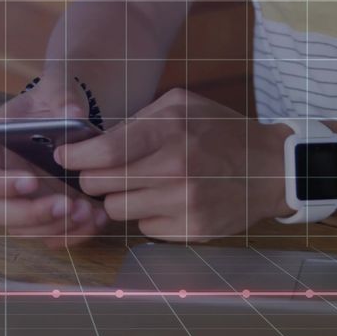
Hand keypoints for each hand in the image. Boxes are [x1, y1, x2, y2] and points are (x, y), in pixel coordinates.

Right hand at [0, 76, 108, 247]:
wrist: (70, 116)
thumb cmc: (54, 100)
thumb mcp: (57, 87)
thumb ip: (62, 96)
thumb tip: (73, 114)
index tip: (30, 182)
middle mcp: (0, 180)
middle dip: (31, 214)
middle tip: (66, 205)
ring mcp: (21, 202)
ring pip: (24, 231)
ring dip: (56, 228)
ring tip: (88, 211)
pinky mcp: (44, 215)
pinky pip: (52, 236)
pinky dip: (74, 234)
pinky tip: (97, 218)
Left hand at [57, 88, 290, 241]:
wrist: (272, 168)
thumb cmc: (220, 132)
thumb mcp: (180, 106)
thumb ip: (136, 121)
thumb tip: (90, 141)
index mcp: (169, 129)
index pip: (104, 152)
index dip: (76, 157)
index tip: (64, 157)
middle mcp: (175, 167)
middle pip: (101, 185)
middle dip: (95, 179)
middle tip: (104, 172)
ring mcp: (183, 202)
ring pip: (117, 210)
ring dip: (121, 198)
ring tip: (141, 184)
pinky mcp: (191, 229)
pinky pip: (144, 228)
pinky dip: (147, 215)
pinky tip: (167, 200)